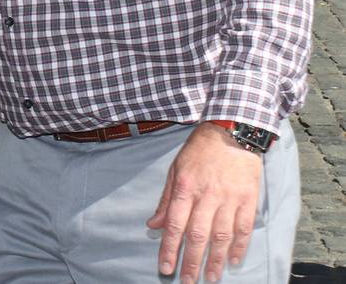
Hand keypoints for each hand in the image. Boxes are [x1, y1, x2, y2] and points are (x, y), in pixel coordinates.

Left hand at [146, 123, 262, 283]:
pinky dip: (240, 246)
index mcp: (185, 188)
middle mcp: (207, 196)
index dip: (169, 249)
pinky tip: (235, 260)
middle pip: (197, 236)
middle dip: (191, 262)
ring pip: (221, 236)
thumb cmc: (199, 151)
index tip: (166, 268)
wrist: (231, 133)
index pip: (175, 225)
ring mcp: (229, 198)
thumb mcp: (175, 170)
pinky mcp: (248, 199)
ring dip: (216, 259)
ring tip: (211, 277)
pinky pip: (244, 227)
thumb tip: (154, 225)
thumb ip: (166, 200)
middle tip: (187, 281)